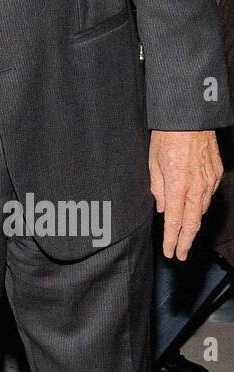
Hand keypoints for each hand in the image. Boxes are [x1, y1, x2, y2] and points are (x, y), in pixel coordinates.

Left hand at [149, 130, 222, 260]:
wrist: (190, 117)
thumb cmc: (168, 136)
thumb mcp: (153, 162)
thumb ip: (158, 189)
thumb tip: (164, 209)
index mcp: (178, 186)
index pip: (175, 222)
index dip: (172, 240)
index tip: (170, 252)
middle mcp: (197, 187)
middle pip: (193, 223)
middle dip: (186, 242)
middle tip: (181, 255)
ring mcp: (210, 181)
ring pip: (202, 210)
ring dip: (192, 224)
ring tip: (184, 235)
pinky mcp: (216, 174)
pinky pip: (208, 195)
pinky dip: (200, 204)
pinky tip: (193, 207)